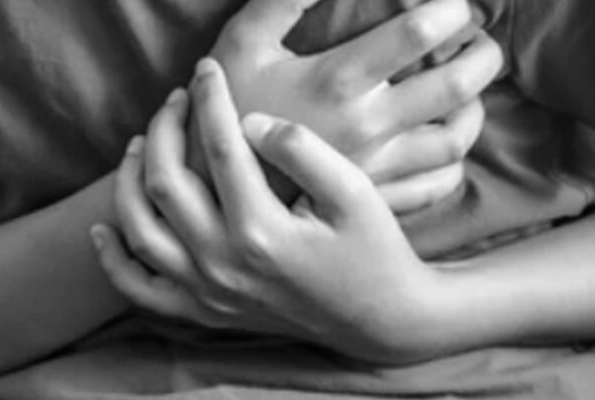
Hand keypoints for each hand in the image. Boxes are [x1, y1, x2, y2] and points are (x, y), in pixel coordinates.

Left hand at [92, 59, 442, 362]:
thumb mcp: (354, 193)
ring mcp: (210, 292)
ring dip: (128, 179)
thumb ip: (301, 151)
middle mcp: (224, 263)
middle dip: (165, 128)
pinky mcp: (208, 311)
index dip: (210, 100)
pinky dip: (114, 259)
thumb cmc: (373, 251)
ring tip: (139, 145)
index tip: (208, 71)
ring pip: (139, 229)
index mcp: (262, 230)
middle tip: (177, 99)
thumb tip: (250, 124)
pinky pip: (141, 290)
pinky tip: (103, 230)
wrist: (378, 318)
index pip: (220, 147)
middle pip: (165, 182)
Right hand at [187, 0, 500, 211]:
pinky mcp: (376, 196)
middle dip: (483, 56)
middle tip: (481, 43)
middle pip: (456, 86)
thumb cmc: (230, 108)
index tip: (454, 4)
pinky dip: (454, 164)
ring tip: (470, 95)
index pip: (417, 31)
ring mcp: (377, 166)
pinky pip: (436, 183)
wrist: (218, 183)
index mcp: (339, 80)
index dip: (450, 8)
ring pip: (455, 139)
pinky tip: (446, 147)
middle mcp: (368, 124)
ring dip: (475, 111)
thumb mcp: (244, 42)